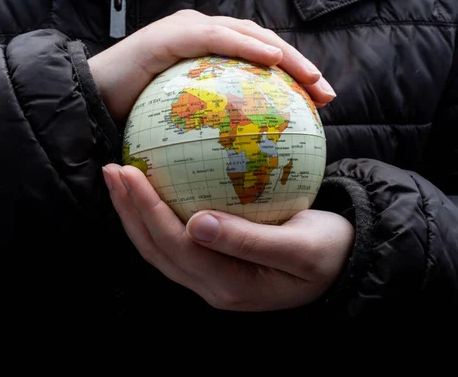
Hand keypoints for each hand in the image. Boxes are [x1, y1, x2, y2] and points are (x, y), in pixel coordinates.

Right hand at [88, 9, 336, 124]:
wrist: (90, 108)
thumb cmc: (135, 124)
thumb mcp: (187, 134)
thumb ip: (215, 136)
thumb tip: (250, 162)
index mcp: (208, 61)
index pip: (259, 64)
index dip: (292, 80)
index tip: (320, 105)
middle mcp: (202, 39)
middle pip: (261, 46)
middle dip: (297, 67)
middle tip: (324, 93)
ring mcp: (187, 33)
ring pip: (246, 35)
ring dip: (281, 54)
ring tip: (309, 77)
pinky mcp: (170, 36)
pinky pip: (214, 39)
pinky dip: (244, 46)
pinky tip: (271, 61)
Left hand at [102, 164, 354, 311]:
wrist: (344, 263)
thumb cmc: (331, 252)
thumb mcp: (302, 247)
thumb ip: (250, 241)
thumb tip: (196, 223)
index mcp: (230, 286)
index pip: (176, 246)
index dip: (147, 211)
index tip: (130, 171)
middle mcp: (213, 287)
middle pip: (156, 249)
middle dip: (128, 211)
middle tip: (112, 169)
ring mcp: (212, 278)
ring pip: (161, 248)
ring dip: (135, 214)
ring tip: (120, 177)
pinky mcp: (216, 264)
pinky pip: (177, 239)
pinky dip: (157, 214)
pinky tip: (152, 187)